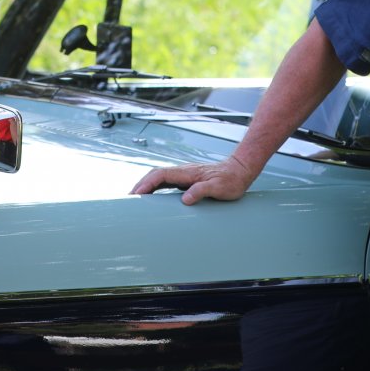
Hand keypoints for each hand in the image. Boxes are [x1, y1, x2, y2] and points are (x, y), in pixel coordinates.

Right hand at [130, 155, 255, 203]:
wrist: (240, 171)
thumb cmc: (231, 181)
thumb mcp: (218, 188)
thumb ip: (201, 191)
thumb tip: (184, 199)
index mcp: (187, 172)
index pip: (160, 175)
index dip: (146, 184)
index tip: (136, 194)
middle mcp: (183, 172)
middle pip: (155, 175)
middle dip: (141, 185)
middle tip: (129, 198)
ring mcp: (184, 175)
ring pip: (159, 178)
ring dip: (146, 186)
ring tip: (135, 199)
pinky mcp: (187, 180)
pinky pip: (166, 182)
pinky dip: (155, 188)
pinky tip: (152, 197)